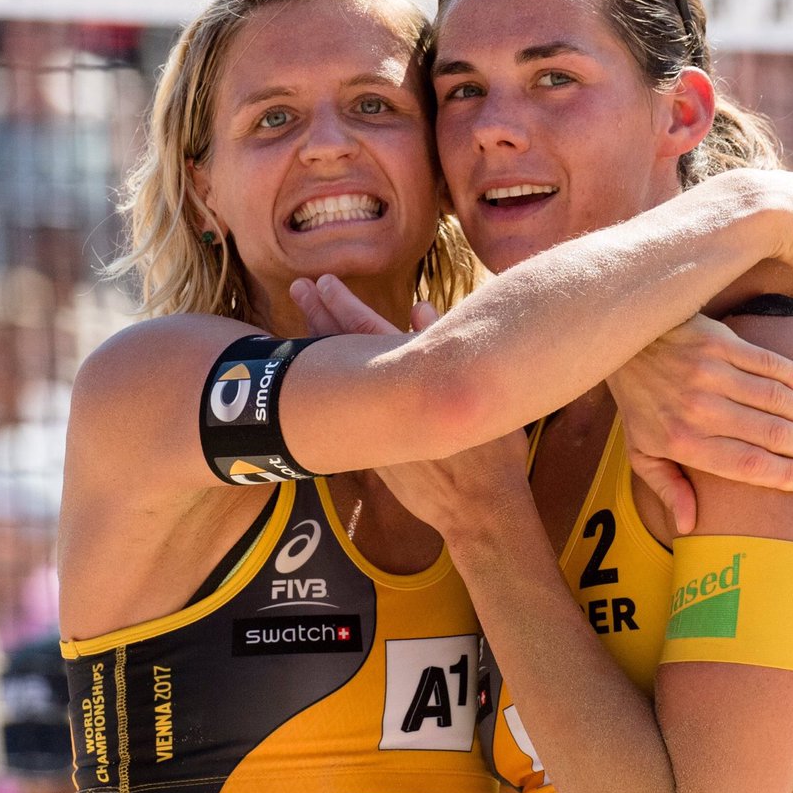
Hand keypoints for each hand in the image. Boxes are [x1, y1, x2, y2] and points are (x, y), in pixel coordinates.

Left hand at [291, 276, 531, 536]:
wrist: (480, 510)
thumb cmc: (494, 452)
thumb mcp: (481, 392)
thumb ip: (449, 346)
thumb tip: (419, 307)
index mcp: (416, 382)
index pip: (368, 333)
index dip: (342, 305)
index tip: (322, 282)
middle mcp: (386, 404)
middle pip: (343, 351)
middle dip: (320, 317)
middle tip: (297, 290)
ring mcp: (374, 433)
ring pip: (335, 385)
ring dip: (316, 352)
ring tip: (298, 323)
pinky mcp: (373, 456)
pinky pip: (341, 418)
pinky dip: (327, 395)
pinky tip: (312, 383)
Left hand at [607, 314, 792, 533]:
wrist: (626, 344)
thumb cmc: (638, 402)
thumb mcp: (642, 451)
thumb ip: (667, 487)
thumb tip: (688, 525)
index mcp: (683, 442)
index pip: (745, 465)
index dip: (782, 474)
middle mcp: (699, 410)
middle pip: (768, 433)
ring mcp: (710, 374)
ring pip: (775, 398)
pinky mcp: (719, 343)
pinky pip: (768, 363)